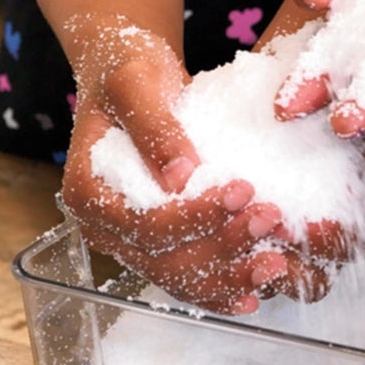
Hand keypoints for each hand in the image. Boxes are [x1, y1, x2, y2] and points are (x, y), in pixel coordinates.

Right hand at [60, 16, 344, 313]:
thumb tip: (179, 175)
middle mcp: (107, 228)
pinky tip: (258, 291)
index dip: (195, 215)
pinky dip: (223, 289)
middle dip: (223, 246)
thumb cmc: (129, 74)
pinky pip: (190, 279)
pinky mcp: (162, 244)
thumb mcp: (136, 84)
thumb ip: (155, 128)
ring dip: (230, 278)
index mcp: (88, 195)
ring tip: (276, 263)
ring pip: (180, 279)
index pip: (144, 225)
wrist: (133, 81)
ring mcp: (134, 243)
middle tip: (271, 218)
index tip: (244, 189)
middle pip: (165, 261)